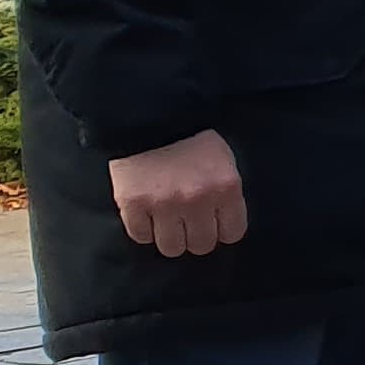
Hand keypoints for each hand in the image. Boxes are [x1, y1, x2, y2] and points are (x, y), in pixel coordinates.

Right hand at [109, 130, 245, 257]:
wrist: (146, 116)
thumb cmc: (191, 138)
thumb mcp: (223, 158)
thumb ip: (226, 192)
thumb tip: (224, 225)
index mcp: (225, 187)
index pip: (232, 233)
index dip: (221, 230)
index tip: (213, 222)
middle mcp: (197, 199)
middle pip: (201, 245)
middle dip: (195, 235)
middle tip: (187, 220)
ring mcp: (163, 204)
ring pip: (172, 247)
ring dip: (169, 236)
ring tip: (166, 219)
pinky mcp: (133, 204)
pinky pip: (141, 236)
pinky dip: (143, 229)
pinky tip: (146, 213)